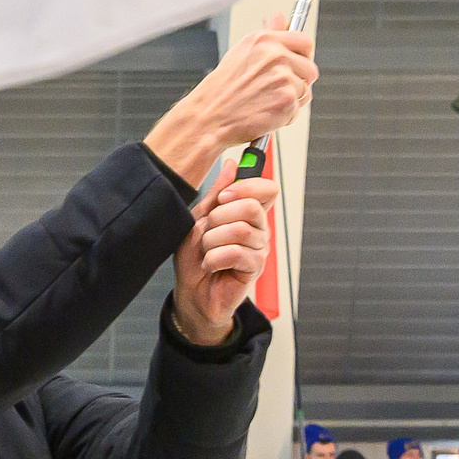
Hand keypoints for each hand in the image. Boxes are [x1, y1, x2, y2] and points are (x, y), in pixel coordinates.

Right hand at [141, 16, 319, 181]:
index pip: (304, 42)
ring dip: (291, 99)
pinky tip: (266, 112)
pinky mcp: (286, 100)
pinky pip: (298, 108)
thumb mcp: (242, 52)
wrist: (209, 116)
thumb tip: (280, 18)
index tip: (298, 65)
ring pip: (304, 90)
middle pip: (310, 68)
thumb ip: (269, 35)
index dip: (304, 57)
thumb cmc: (221, 90)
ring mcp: (282, 78)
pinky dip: (285, 115)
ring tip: (267, 101)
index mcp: (265, 41)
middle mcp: (275, 56)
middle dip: (299, 81)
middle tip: (278, 89)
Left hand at [170, 177, 273, 344]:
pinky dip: (214, 258)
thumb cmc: (196, 259)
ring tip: (206, 252)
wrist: (191, 293)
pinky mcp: (255, 268)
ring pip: (240, 230)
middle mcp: (259, 229)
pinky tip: (210, 265)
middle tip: (207, 232)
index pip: (267, 189)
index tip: (223, 197)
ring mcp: (259, 249)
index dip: (246, 187)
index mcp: (249, 214)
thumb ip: (216, 194)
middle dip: (219, 217)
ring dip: (213, 240)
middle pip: (251, 207)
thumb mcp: (199, 220)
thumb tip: (233, 165)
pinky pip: (237, 253)